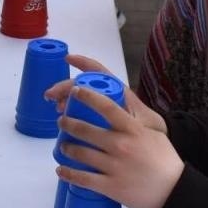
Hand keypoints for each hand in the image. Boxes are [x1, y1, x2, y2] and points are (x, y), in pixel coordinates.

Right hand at [44, 55, 166, 134]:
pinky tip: (62, 115)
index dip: (84, 63)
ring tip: (55, 107)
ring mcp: (102, 109)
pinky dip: (69, 110)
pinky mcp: (99, 120)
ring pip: (79, 97)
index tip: (68, 59)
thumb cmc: (152, 131)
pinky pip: (81, 111)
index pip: (99, 72)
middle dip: (65, 87)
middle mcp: (109, 97)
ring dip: (65, 98)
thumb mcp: (144, 123)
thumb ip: (134, 118)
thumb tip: (118, 115)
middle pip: (83, 85)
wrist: (157, 148)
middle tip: (50, 96)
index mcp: (119, 93)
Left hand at [49, 68, 182, 207]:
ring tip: (63, 145)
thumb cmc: (166, 161)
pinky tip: (60, 170)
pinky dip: (68, 173)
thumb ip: (133, 125)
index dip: (87, 96)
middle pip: (85, 130)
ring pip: (80, 153)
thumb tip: (116, 116)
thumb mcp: (153, 135)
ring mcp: (114, 167)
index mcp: (132, 130)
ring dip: (67, 147)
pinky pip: (83, 179)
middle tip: (62, 121)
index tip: (75, 91)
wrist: (174, 191)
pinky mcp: (110, 186)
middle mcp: (120, 145)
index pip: (106, 107)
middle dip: (68, 123)